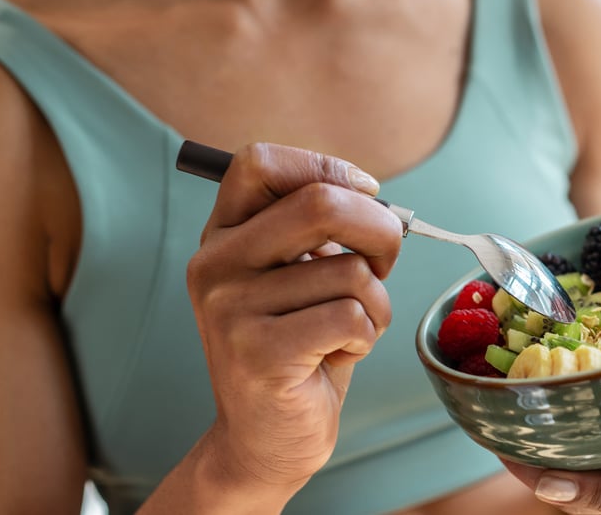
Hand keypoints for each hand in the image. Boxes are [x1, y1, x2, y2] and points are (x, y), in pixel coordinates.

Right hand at [185, 143, 400, 493]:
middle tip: (385, 260)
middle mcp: (214, 264)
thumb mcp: (302, 275)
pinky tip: (340, 355)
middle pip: (320, 203)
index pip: (259, 161)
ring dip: (376, 301)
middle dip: (380, 229)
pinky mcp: (257, 354)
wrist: (266, 439)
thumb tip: (375, 198)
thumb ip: (320, 229)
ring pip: (349, 270)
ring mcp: (228, 309)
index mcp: (223, 235)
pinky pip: (350, 316)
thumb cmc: (301, 346)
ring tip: (348, 330)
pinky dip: (367, 334)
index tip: (366, 193)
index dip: (325, 166)